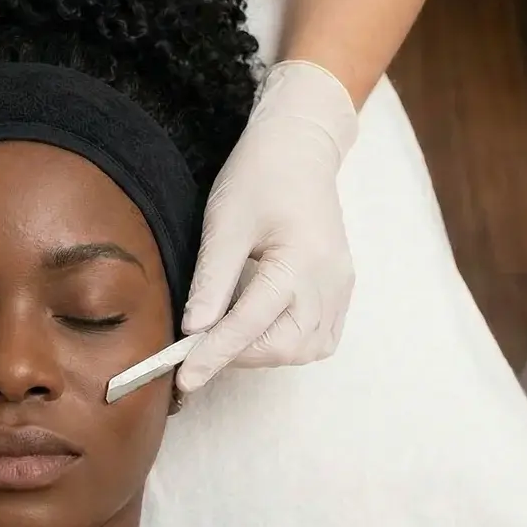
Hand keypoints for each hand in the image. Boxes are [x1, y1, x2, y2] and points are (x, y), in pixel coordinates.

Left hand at [177, 60, 360, 392]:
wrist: (301, 147)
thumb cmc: (259, 175)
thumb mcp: (225, 223)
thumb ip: (211, 282)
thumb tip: (192, 332)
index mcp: (300, 261)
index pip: (250, 324)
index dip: (214, 354)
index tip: (184, 378)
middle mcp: (330, 281)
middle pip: (285, 346)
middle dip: (240, 354)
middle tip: (201, 345)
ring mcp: (341, 287)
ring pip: (305, 349)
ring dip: (265, 352)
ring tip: (229, 334)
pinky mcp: (341, 288)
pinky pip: (319, 336)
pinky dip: (288, 343)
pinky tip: (261, 328)